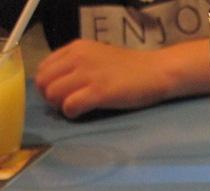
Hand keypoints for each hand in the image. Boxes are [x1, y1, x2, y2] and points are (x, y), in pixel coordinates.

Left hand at [35, 39, 177, 118]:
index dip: (48, 85)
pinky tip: (82, 114)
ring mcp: (88, 75)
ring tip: (75, 109)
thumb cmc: (132, 69)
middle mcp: (78, 58)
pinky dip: (72, 113)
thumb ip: (79, 65)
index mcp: (76, 48)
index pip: (43, 67)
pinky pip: (70, 106)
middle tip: (66, 105)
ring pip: (53, 94)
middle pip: (44, 82)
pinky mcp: (99, 92)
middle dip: (51, 98)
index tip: (61, 94)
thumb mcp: (99, 57)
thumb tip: (61, 84)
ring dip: (60, 107)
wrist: (157, 72)